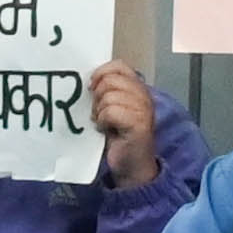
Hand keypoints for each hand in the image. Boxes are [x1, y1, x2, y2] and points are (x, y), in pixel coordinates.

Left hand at [95, 61, 159, 189]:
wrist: (131, 166)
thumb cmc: (118, 137)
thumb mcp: (111, 108)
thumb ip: (106, 91)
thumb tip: (88, 79)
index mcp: (138, 88)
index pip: (118, 65)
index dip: (101, 73)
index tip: (92, 89)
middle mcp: (144, 95)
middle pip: (110, 80)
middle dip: (97, 96)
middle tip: (99, 112)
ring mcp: (143, 109)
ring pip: (109, 96)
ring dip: (100, 111)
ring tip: (104, 123)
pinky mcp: (139, 124)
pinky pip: (110, 111)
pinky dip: (103, 121)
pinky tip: (107, 130)